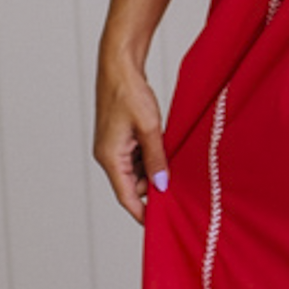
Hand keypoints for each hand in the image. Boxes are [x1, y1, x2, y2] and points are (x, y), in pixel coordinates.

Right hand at [94, 52, 167, 224]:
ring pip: (136, 171)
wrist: (119, 63)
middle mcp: (107, 155)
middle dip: (154, 188)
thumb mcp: (150, 128)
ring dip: (154, 170)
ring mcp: (113, 146)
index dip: (143, 213)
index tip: (161, 224)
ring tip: (173, 160)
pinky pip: (136, 157)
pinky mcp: (120, 137)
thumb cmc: (130, 92)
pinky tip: (165, 149)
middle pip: (132, 185)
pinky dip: (151, 157)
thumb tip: (162, 186)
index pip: (126, 197)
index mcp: (109, 157)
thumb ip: (156, 160)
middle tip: (180, 188)